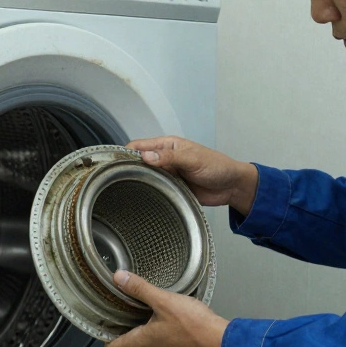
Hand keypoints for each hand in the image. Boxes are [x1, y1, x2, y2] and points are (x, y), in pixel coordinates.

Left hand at [103, 270, 228, 346]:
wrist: (220, 341)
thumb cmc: (191, 324)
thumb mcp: (163, 300)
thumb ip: (139, 289)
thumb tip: (118, 277)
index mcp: (140, 344)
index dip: (105, 336)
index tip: (106, 320)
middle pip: (128, 344)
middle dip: (126, 328)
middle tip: (127, 308)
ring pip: (146, 344)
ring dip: (145, 330)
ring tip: (150, 310)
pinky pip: (162, 345)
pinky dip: (160, 334)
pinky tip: (170, 318)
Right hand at [127, 136, 258, 214]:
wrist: (231, 186)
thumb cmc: (216, 166)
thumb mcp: (193, 159)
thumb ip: (169, 157)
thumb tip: (145, 156)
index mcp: (168, 146)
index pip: (140, 145)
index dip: (126, 152)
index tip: (114, 162)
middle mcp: (165, 159)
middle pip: (140, 163)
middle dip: (129, 170)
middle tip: (115, 181)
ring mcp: (168, 175)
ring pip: (146, 178)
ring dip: (140, 184)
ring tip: (125, 192)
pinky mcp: (172, 190)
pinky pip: (157, 192)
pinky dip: (150, 195)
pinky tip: (142, 200)